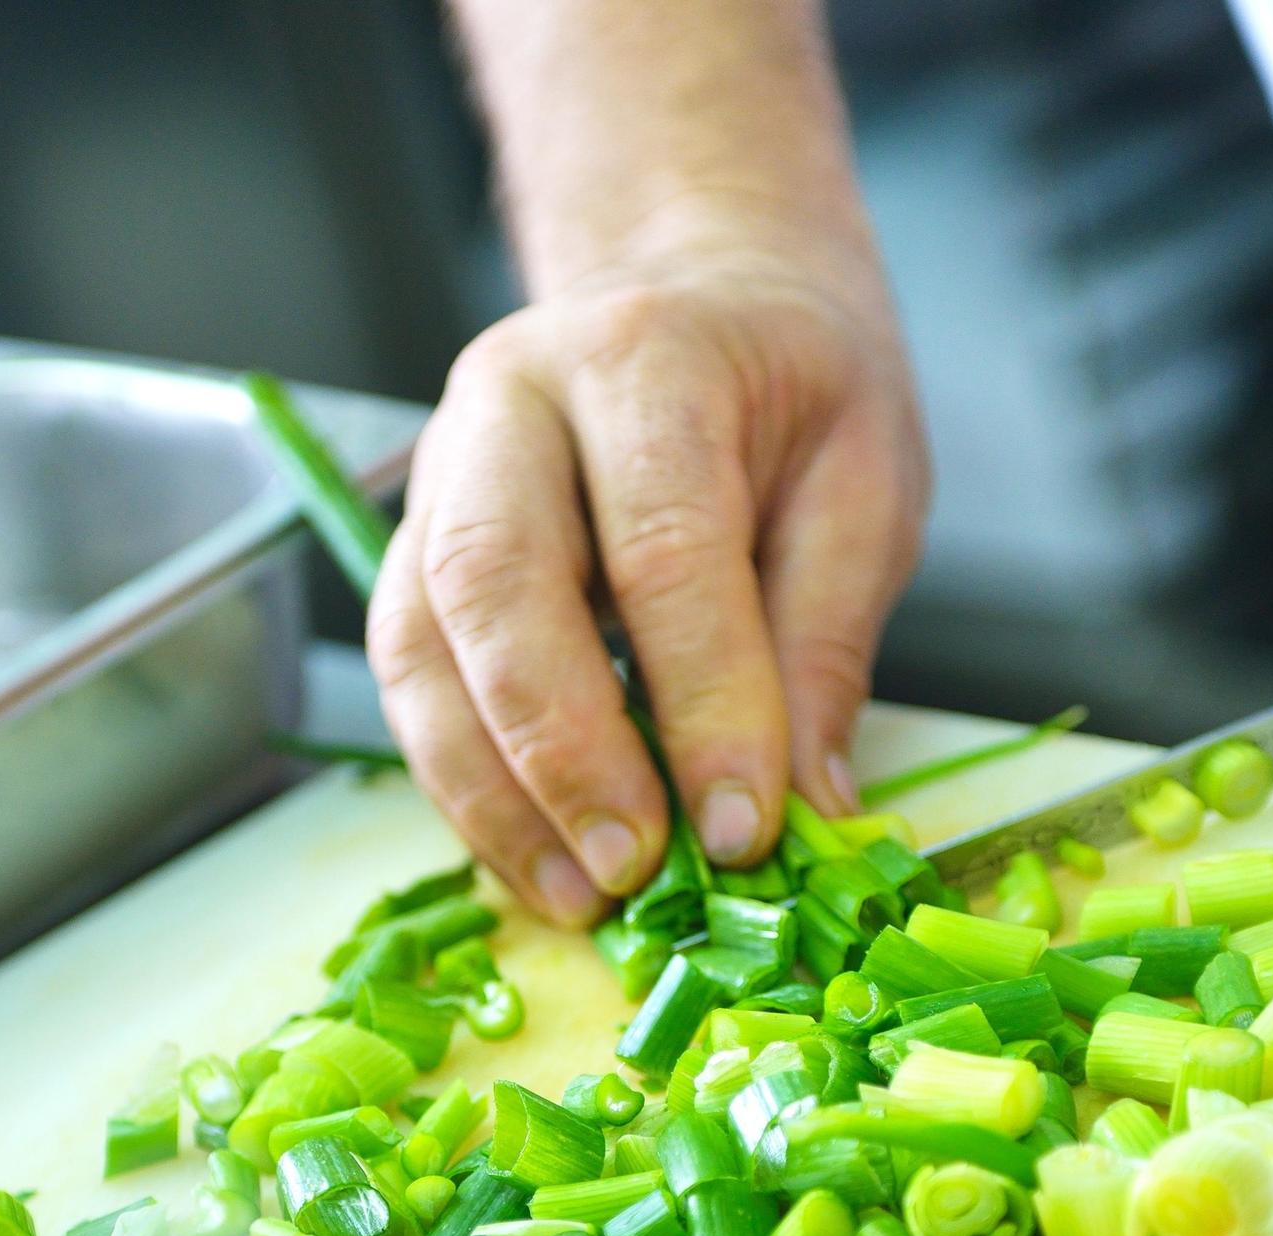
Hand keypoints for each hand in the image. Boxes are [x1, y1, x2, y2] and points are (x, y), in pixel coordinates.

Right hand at [368, 242, 926, 922]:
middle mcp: (510, 401)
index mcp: (644, 356)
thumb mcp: (862, 487)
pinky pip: (410, 677)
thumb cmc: (793, 392)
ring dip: (492, 789)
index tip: (744, 828)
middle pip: (495, 582)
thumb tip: (807, 806)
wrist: (704, 303)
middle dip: (561, 748)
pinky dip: (464, 783)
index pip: (661, 546)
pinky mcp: (412, 549)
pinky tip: (534, 857)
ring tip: (578, 895)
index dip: (702, 700)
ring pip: (422, 641)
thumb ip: (825, 641)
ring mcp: (440, 473)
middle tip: (632, 869)